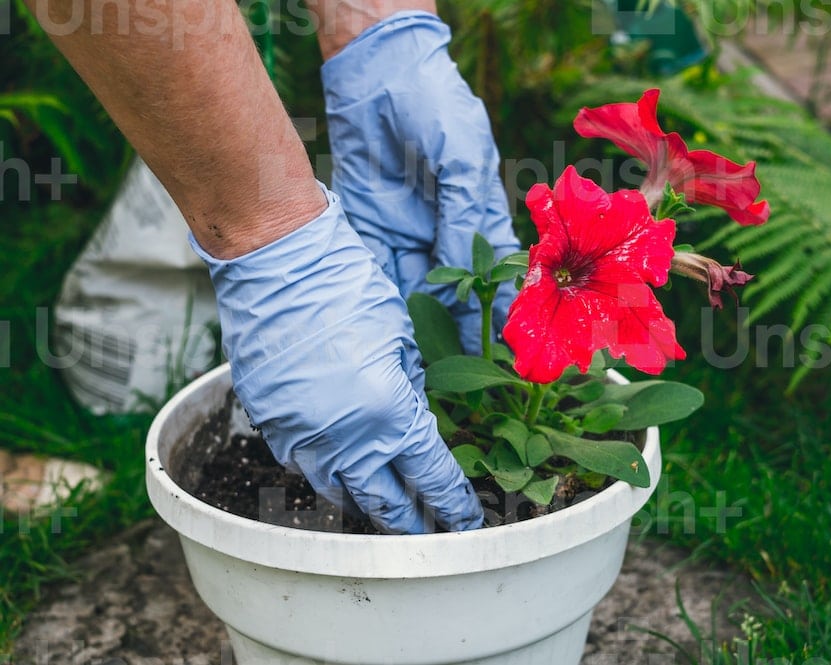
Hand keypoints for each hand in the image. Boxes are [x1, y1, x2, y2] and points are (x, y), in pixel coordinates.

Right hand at [189, 184, 483, 534]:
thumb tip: (411, 416)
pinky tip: (335, 465)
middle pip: (382, 501)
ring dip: (362, 500)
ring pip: (336, 490)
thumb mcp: (401, 339)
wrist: (279, 266)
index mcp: (389, 414)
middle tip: (425, 533)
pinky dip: (322, 469)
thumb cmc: (348, 289)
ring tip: (382, 506)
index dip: (451, 502)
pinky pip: (300, 462)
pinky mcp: (270, 423)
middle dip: (408, 522)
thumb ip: (409, 389)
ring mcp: (302, 435)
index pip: (430, 476)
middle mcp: (345, 438)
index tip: (465, 518)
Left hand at [322, 11, 519, 353]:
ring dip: (417, 323)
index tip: (505, 346)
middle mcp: (442, 229)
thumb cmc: (433, 102)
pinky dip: (379, 301)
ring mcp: (405, 230)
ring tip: (421, 364)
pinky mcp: (368, 226)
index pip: (494, 272)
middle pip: (453, 291)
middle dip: (456, 328)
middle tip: (459, 372)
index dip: (500, 308)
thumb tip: (466, 269)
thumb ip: (464, 213)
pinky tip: (384, 331)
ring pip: (414, 288)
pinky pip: (375, 271)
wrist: (374, 71)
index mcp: (476, 213)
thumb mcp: (461, 155)